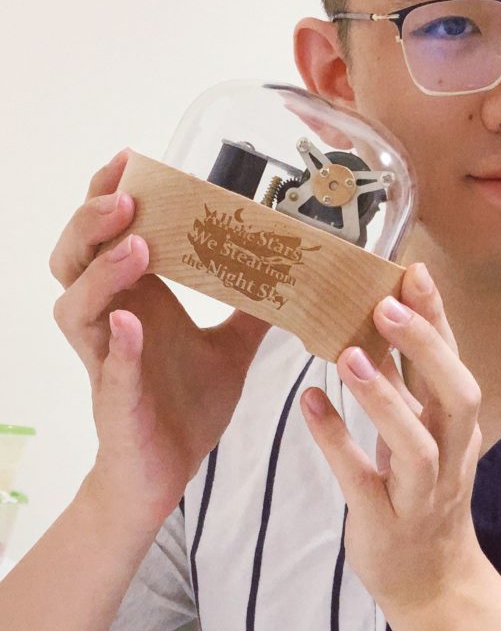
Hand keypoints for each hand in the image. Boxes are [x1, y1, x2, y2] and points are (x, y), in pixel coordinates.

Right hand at [50, 150, 270, 530]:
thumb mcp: (232, 347)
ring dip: (104, 270)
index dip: (110, 193)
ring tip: (138, 245)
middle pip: (75, 255)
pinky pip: (107, 364)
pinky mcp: (114, 397)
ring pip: (75, 303)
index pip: (107, 234)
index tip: (131, 158)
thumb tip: (296, 272)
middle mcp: (111, 318)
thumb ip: (253, 309)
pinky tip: (129, 323)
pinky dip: (117, 342)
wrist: (168, 472)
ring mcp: (106, 357)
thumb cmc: (186, 406)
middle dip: (94, 220)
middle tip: (128, 195)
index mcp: (136, 298)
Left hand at [299, 263, 485, 614]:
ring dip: (385, 399)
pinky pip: (362, 481)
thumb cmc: (422, 495)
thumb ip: (406, 385)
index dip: (438, 318)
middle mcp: (450, 457)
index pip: (455, 362)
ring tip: (348, 356)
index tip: (413, 272)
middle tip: (385, 307)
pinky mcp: (385, 525)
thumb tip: (377, 323)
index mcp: (457, 427)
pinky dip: (337, 441)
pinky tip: (310, 404)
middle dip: (426, 349)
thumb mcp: (424, 436)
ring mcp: (421, 496)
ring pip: (417, 447)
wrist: (432, 583)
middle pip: (457, 397)